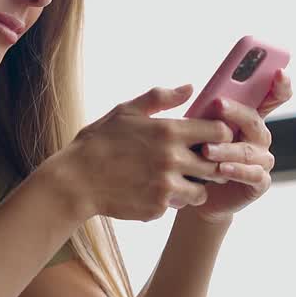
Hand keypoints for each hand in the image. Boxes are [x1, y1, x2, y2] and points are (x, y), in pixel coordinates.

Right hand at [50, 84, 234, 222]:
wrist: (75, 181)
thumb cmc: (98, 142)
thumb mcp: (126, 111)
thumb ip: (161, 98)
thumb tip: (190, 88)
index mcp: (169, 131)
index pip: (220, 133)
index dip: (221, 135)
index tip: (210, 138)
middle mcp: (173, 160)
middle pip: (216, 165)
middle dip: (210, 164)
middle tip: (197, 163)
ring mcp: (166, 187)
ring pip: (200, 192)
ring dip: (193, 187)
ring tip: (174, 180)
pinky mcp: (157, 208)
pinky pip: (175, 206)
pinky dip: (167, 201)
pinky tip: (149, 191)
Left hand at [190, 68, 293, 223]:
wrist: (194, 190)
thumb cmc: (195, 153)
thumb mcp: (196, 128)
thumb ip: (200, 110)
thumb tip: (189, 88)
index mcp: (249, 118)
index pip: (272, 97)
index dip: (280, 85)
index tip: (278, 72)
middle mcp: (259, 137)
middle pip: (254, 121)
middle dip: (236, 112)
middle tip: (218, 104)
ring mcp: (262, 160)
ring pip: (249, 150)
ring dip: (227, 148)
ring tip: (207, 150)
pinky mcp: (259, 182)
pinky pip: (252, 174)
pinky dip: (236, 171)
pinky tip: (221, 169)